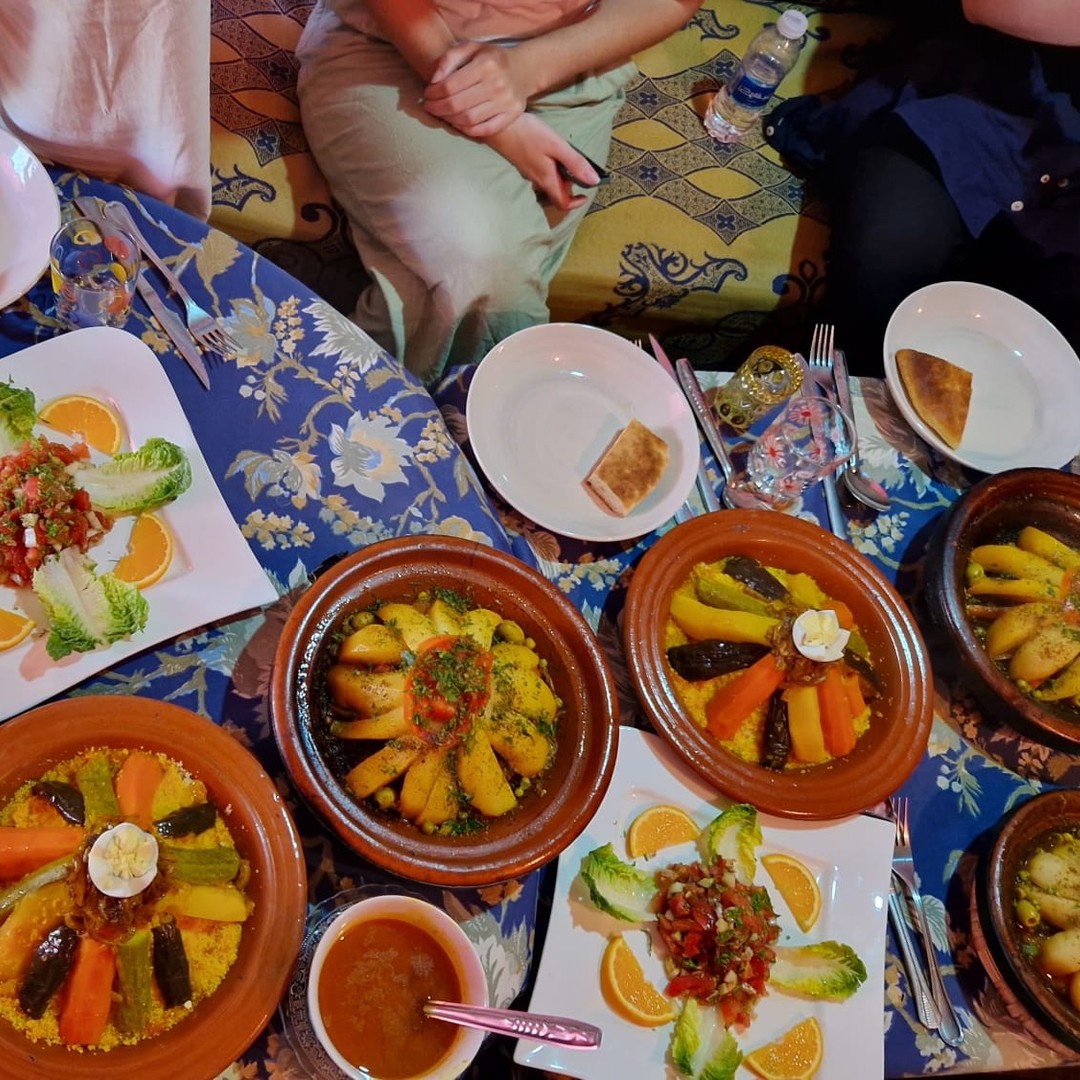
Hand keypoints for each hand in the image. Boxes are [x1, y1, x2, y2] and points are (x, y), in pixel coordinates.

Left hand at [424, 42, 530, 136]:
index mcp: (485, 64)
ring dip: (450, 120)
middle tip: (429, 107)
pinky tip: (459, 123)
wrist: (524, 69)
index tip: (427, 94)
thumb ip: (449, 59)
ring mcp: (505, 102)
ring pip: (468, 119)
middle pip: (457, 105)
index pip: (449, 86)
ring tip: (442, 114)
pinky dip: (468, 129)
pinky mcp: (511, 115)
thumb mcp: (471, 48)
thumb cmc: (491, 58)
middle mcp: (497, 84)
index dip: (433, 93)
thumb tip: (434, 80)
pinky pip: (484, 129)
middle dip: (437, 108)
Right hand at [485, 114, 600, 210]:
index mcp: (546, 179)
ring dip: (559, 175)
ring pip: (548, 181)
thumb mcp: (556, 146)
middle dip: (569, 185)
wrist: (496, 125)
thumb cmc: (526, 134)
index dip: (575, 203)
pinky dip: (550, 167)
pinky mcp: (522, 162)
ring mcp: (528, 171)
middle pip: (556, 192)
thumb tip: (594, 180)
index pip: (562, 203)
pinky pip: (540, 171)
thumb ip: (575, 163)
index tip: (585, 194)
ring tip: (565, 156)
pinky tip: (550, 150)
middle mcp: (536, 179)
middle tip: (577, 167)